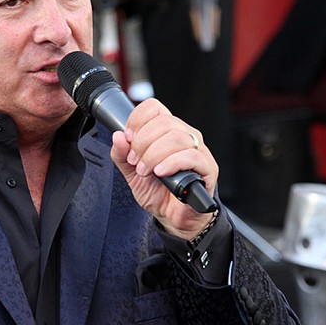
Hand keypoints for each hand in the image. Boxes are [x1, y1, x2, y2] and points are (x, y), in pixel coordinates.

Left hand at [110, 98, 217, 238]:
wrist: (173, 217)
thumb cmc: (158, 192)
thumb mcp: (131, 173)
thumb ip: (121, 155)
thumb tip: (117, 136)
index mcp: (167, 131)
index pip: (154, 107)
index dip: (137, 120)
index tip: (128, 138)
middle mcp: (184, 136)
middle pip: (164, 122)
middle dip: (143, 142)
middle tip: (135, 162)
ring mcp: (198, 150)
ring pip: (177, 138)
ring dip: (154, 155)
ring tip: (146, 171)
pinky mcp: (207, 168)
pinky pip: (192, 156)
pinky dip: (171, 163)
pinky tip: (161, 173)